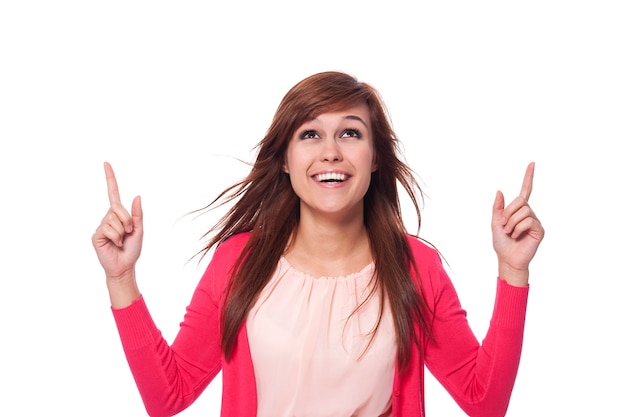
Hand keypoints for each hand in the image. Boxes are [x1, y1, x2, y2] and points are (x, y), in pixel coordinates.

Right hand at [92, 162, 143, 280]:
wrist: (124, 266)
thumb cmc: (132, 249)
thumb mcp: (139, 230)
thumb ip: (137, 214)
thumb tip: (136, 196)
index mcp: (119, 214)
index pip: (113, 193)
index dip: (110, 178)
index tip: (106, 163)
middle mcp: (108, 217)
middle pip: (118, 208)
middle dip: (128, 221)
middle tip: (129, 234)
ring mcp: (101, 226)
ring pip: (114, 220)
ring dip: (123, 231)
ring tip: (122, 241)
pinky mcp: (96, 235)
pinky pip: (109, 229)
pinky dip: (117, 238)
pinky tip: (115, 244)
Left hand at [491, 162, 544, 285]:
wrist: (507, 258)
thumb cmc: (501, 242)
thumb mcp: (495, 222)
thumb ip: (498, 207)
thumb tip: (500, 190)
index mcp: (518, 210)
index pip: (526, 191)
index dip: (528, 177)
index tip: (532, 163)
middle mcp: (529, 213)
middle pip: (520, 201)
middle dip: (508, 213)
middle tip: (503, 226)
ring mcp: (535, 221)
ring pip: (523, 211)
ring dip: (511, 222)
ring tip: (509, 232)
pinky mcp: (539, 230)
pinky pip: (528, 221)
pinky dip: (517, 228)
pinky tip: (516, 236)